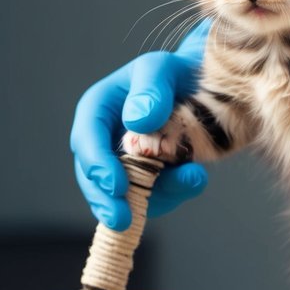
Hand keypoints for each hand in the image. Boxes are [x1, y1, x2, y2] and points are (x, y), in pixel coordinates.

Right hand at [69, 22, 211, 229]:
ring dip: (154, 198)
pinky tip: (196, 177)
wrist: (202, 86)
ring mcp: (128, 163)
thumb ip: (150, 89)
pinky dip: (174, 193)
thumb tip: (138, 121)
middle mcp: (106, 140)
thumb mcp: (162, 69)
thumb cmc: (175, 73)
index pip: (87, 139)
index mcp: (99, 110)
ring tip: (192, 179)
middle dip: (108, 201)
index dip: (97, 165)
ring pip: (126, 194)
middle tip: (124, 219)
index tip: (116, 185)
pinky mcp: (151, 179)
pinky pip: (155, 197)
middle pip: (95, 178)